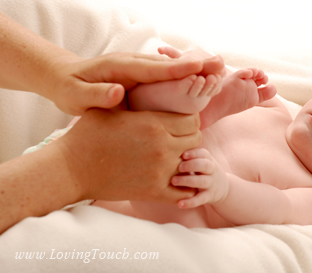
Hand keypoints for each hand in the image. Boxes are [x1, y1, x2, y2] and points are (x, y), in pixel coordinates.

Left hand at [42, 52, 224, 114]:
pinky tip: (200, 78)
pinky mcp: (141, 76)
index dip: (178, 70)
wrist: (64, 79)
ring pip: (170, 69)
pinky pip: (166, 75)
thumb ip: (96, 95)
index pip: (154, 69)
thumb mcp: (76, 96)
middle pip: (169, 65)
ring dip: (194, 68)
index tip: (200, 68)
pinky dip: (184, 75)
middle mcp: (134, 64)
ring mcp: (138, 68)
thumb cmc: (70, 90)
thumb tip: (118, 92)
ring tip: (219, 69)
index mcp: (121, 68)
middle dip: (195, 65)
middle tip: (221, 64)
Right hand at [54, 108, 201, 203]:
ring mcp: (160, 171)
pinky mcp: (154, 191)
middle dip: (189, 137)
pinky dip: (185, 186)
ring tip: (175, 157)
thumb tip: (145, 84)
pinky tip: (177, 179)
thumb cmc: (87, 135)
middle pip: (196, 139)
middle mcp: (163, 147)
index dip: (188, 119)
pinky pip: (184, 190)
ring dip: (186, 159)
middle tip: (177, 138)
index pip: (192, 120)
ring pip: (192, 162)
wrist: (72, 170)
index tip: (180, 122)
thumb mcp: (109, 108)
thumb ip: (132, 97)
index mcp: (154, 124)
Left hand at [171, 148, 228, 208]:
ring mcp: (211, 184)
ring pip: (202, 181)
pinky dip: (190, 202)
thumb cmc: (203, 170)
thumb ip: (189, 155)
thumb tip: (167, 146)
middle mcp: (211, 170)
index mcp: (208, 159)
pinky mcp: (209, 196)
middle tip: (178, 167)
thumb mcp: (201, 160)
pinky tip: (180, 204)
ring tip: (174, 181)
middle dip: (192, 165)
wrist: (222, 188)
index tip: (183, 154)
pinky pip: (200, 199)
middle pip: (205, 165)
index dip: (194, 153)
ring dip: (188, 181)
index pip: (203, 154)